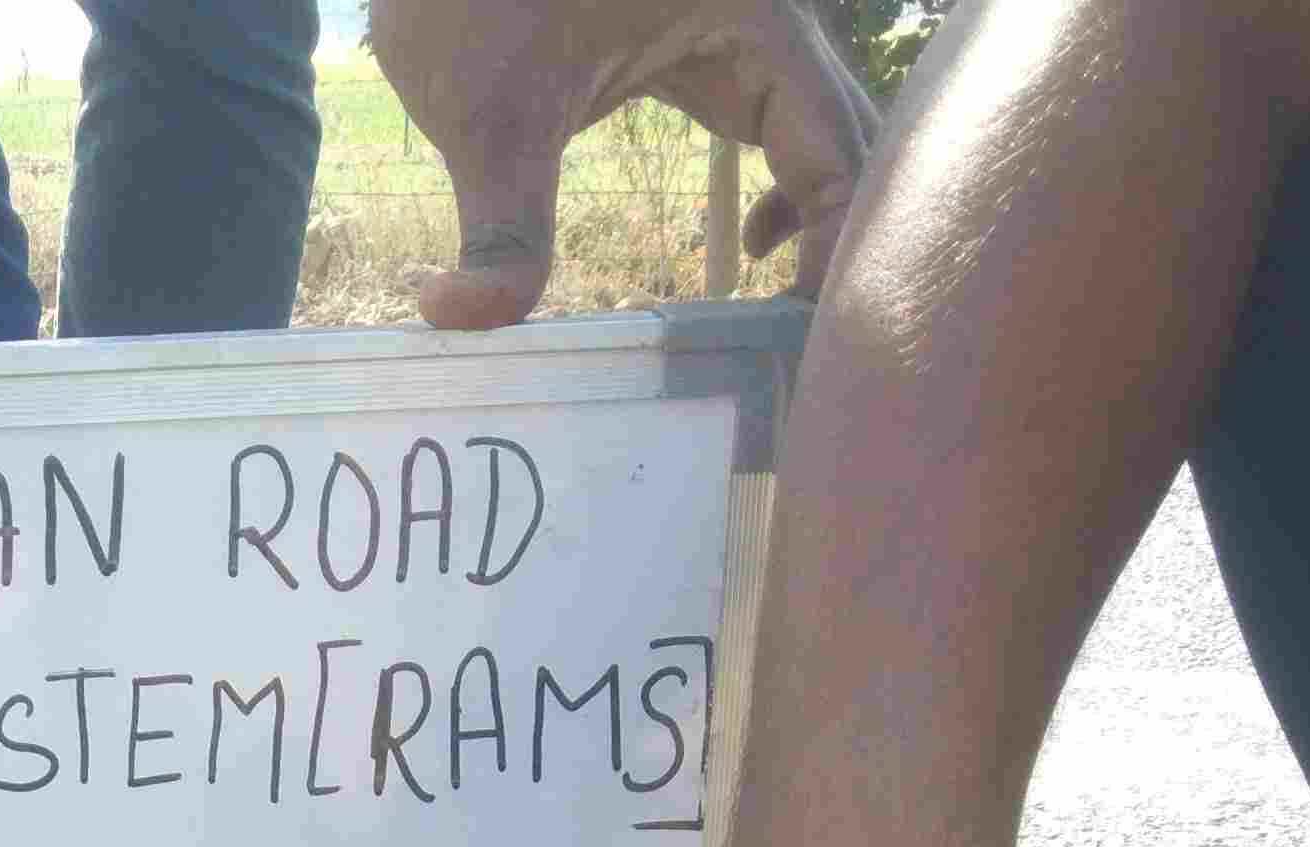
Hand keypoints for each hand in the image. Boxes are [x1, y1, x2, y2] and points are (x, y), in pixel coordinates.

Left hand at [368, 0, 878, 327]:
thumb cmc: (465, 0)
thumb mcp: (486, 122)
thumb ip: (499, 235)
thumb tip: (459, 320)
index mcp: (751, 19)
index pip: (842, 152)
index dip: (831, 255)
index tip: (792, 342)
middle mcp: (767, 16)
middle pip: (850, 139)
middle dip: (837, 243)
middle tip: (796, 349)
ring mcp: (742, 22)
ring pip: (823, 125)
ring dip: (819, 215)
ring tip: (780, 309)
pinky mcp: (709, 34)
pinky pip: (782, 112)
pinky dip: (786, 179)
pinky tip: (752, 240)